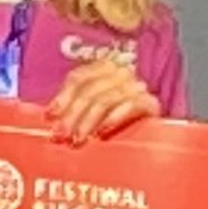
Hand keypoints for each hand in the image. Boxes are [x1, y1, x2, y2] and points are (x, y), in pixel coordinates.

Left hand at [45, 57, 160, 144]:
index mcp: (105, 69)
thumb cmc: (119, 126)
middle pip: (91, 89)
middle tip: (61, 135)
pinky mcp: (151, 103)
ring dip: (88, 121)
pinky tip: (102, 133)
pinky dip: (113, 118)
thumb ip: (76, 109)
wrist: (157, 136)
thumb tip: (51, 118)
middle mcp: (121, 73)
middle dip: (72, 114)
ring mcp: (137, 87)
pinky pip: (129, 106)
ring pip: (106, 98)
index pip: (79, 77)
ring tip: (78, 139)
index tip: (50, 116)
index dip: (63, 96)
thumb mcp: (94, 113)